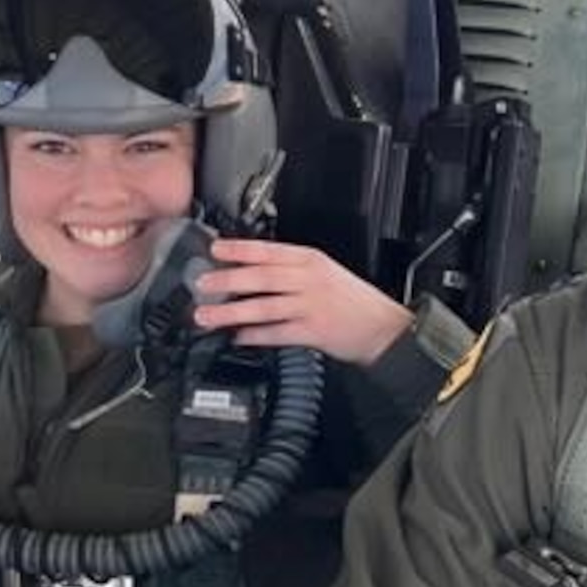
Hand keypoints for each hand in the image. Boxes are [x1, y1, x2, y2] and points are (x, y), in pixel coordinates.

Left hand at [191, 238, 412, 365]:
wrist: (384, 328)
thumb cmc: (353, 302)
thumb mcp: (325, 273)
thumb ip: (292, 270)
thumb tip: (252, 272)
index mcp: (311, 260)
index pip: (269, 250)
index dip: (240, 249)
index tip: (215, 249)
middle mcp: (309, 280)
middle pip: (261, 277)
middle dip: (228, 280)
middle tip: (202, 285)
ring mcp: (311, 306)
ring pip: (264, 306)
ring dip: (232, 312)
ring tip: (208, 316)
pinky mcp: (313, 331)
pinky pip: (277, 333)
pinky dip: (255, 335)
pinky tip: (238, 337)